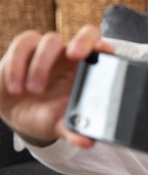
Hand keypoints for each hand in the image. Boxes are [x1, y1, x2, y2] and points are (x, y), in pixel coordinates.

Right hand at [0, 25, 112, 147]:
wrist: (18, 116)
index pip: (103, 51)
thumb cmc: (47, 116)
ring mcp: (49, 51)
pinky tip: (15, 87)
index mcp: (88, 72)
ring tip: (33, 91)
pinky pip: (23, 46)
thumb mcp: (61, 126)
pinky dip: (17, 65)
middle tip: (74, 55)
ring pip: (50, 40)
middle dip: (82, 41)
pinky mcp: (23, 51)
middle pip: (86, 33)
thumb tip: (88, 142)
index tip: (103, 52)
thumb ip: (75, 132)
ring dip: (41, 65)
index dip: (105, 47)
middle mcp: (72, 57)